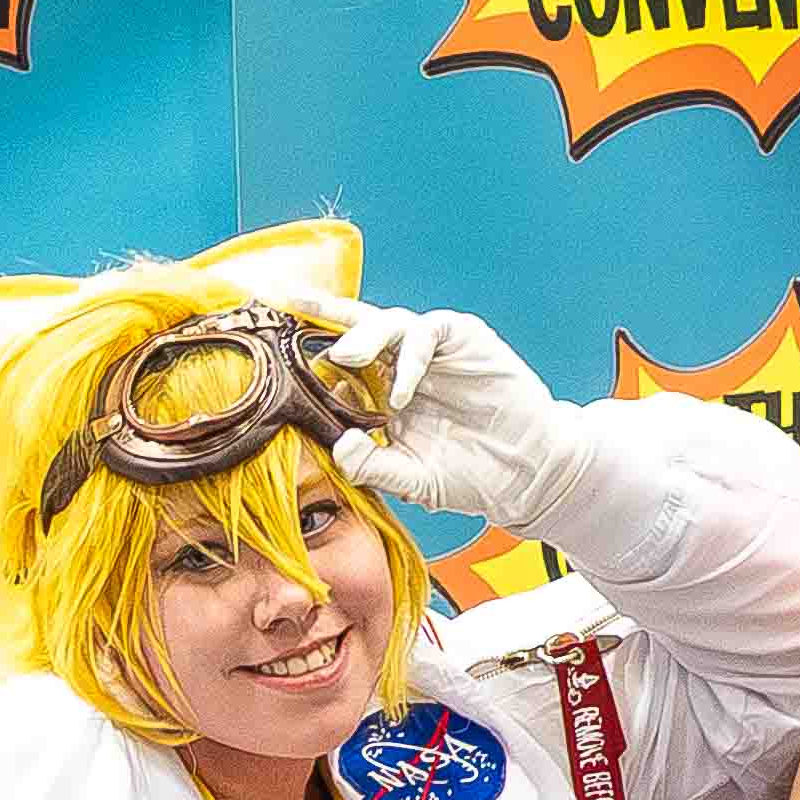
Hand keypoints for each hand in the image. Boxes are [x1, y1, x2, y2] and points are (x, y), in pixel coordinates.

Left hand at [322, 302, 595, 538]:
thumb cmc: (470, 476)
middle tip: (300, 336)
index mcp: (381, 391)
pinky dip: (411, 356)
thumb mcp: (409, 478)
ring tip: (345, 357)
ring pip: (386, 323)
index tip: (271, 347)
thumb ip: (371, 464)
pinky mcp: (463, 339)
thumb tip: (337, 447)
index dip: (306, 352)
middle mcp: (402, 363)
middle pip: (354, 328)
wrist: (528, 473)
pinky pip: (427, 331)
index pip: (336, 362)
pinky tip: (405, 391)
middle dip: (322, 321)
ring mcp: (432, 349)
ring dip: (361, 336)